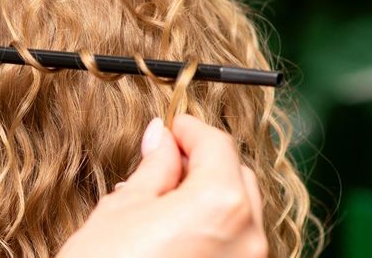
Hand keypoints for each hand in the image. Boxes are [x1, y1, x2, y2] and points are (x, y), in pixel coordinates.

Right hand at [57, 115, 267, 257]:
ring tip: (164, 200)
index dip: (191, 129)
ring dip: (210, 196)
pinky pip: (235, 244)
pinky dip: (214, 229)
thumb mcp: (123, 208)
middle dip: (205, 162)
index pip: (218, 145)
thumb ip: (154, 167)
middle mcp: (248, 237)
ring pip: (241, 213)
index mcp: (220, 204)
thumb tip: (162, 138)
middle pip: (238, 176)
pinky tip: (175, 231)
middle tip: (166, 158)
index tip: (172, 126)